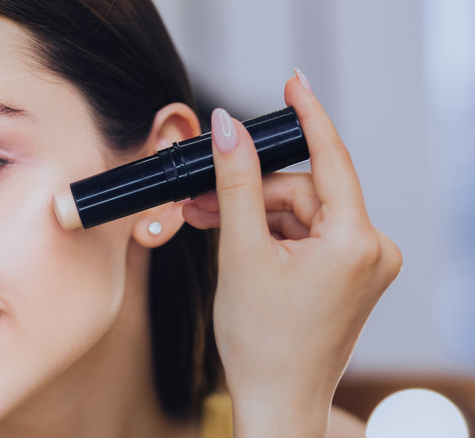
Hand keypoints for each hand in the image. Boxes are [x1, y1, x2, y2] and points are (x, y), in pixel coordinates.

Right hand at [182, 73, 401, 436]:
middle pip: (302, 191)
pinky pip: (306, 234)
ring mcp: (362, 265)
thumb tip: (229, 129)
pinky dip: (270, 234)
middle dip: (250, 194)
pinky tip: (237, 243)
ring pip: (300, 213)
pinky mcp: (349, 274)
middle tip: (202, 201)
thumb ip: (236, 182)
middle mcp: (372, 250)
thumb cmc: (261, 341)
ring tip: (210, 227)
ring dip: (254, 216)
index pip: (330, 158)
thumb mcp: (241, 251)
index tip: (293, 83)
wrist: (274, 399)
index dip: (308, 115)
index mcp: (356, 242)